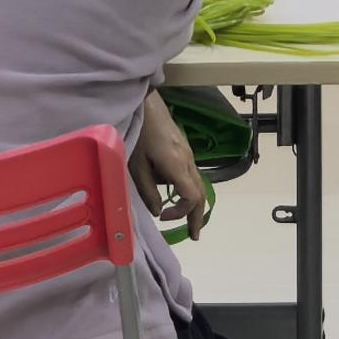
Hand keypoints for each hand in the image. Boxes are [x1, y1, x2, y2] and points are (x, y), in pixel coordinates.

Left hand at [134, 91, 210, 238]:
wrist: (147, 103)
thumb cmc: (139, 133)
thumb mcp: (137, 165)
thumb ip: (148, 190)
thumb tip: (157, 210)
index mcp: (177, 165)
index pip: (191, 197)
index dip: (181, 213)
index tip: (164, 217)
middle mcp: (188, 161)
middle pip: (201, 193)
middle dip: (197, 216)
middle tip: (193, 235)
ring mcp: (189, 153)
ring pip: (198, 183)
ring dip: (194, 203)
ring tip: (186, 219)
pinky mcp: (185, 148)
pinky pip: (192, 174)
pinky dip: (189, 190)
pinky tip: (176, 194)